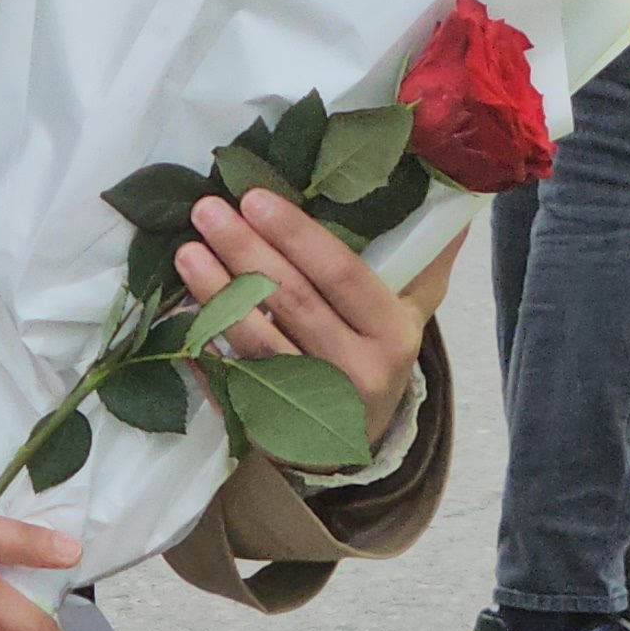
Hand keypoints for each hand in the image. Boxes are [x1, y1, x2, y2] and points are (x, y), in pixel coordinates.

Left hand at [182, 188, 432, 450]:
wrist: (362, 442)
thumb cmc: (381, 350)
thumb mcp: (414, 307)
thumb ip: (426, 253)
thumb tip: (452, 188)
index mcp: (393, 333)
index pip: (342, 275)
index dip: (297, 236)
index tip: (255, 198)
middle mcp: (356, 371)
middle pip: (293, 302)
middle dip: (246, 250)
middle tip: (207, 209)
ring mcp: (311, 404)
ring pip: (257, 342)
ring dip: (216, 294)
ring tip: (187, 251)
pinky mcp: (272, 427)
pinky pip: (231, 383)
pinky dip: (203, 348)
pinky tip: (177, 314)